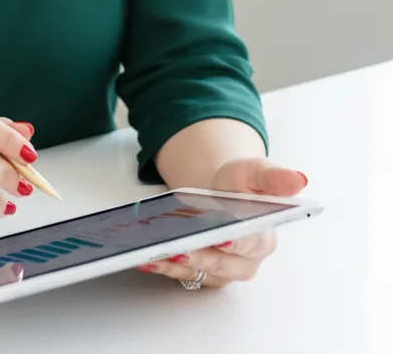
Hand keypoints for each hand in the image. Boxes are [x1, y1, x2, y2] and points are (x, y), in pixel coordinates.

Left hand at [139, 158, 308, 288]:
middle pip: (223, 264)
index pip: (251, 244)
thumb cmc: (239, 183)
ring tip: (153, 252)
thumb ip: (274, 177)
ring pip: (200, 272)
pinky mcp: (204, 274)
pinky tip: (147, 257)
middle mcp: (247, 261)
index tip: (221, 237)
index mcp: (264, 237)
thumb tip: (300, 180)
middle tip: (178, 248)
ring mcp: (224, 270)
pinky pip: (183, 275)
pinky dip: (164, 267)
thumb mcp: (254, 171)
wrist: (220, 192)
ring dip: (176, 265)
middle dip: (200, 256)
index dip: (236, 242)